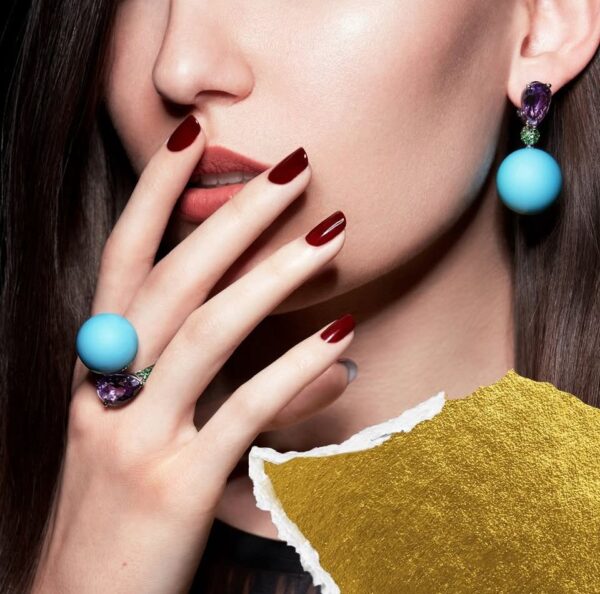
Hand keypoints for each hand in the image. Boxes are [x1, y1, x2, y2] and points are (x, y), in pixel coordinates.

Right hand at [31, 115, 354, 593]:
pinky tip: (341, 338)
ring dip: (275, 275)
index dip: (155, 194)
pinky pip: (242, 413)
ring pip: (209, 333)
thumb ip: (220, 383)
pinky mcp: (173, 488)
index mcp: (97, 368)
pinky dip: (294, 371)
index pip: (123, 259)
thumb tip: (328, 352)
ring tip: (331, 232)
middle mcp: (105, 389)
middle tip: (295, 167)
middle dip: (233, 216)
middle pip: (174, 280)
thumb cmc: (121, 509)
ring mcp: (134, 438)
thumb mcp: (152, 431)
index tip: (195, 137)